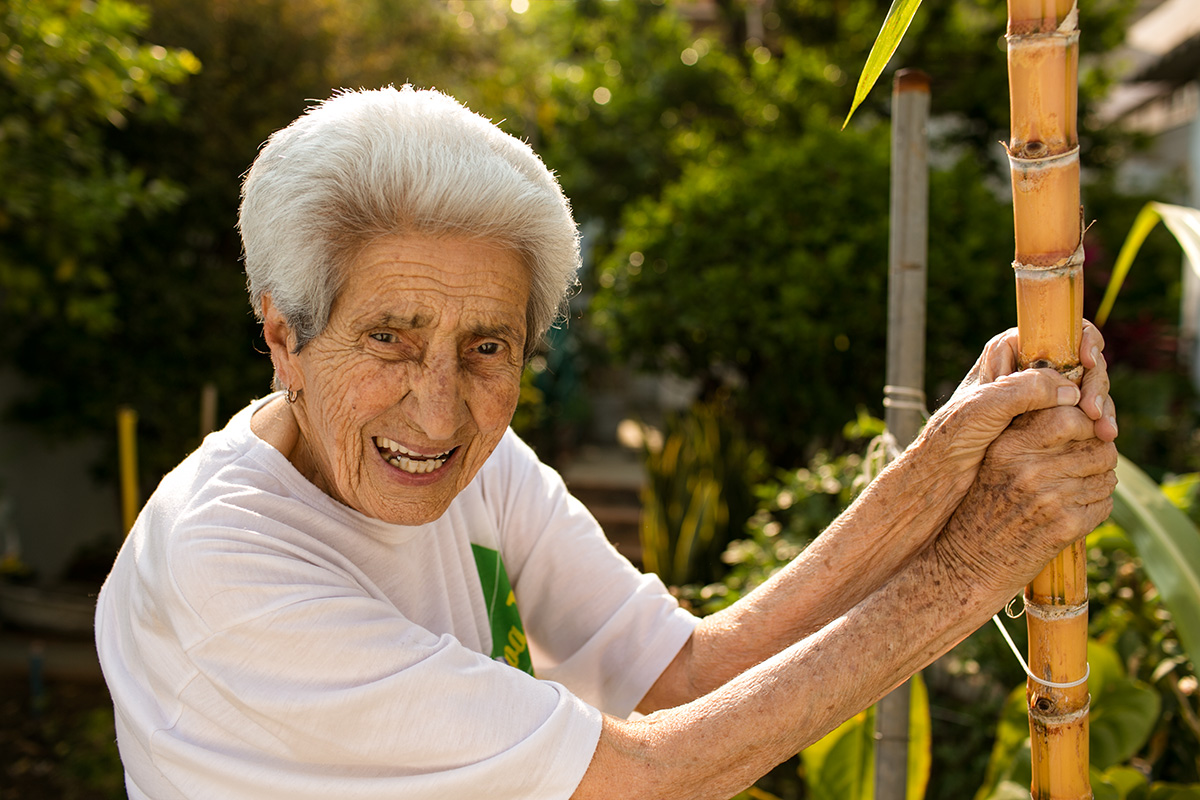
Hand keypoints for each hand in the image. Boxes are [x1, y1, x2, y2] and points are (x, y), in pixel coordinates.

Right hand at [934, 404, 1117, 597]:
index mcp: (1008, 447)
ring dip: (1100, 478)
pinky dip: (1097, 504)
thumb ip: (1027, 434)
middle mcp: (1029, 470)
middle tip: (1086, 460)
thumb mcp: (992, 461)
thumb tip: (1078, 413)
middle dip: (1100, 450)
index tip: (1081, 430)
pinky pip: (1104, 503)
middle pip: (1097, 445)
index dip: (1085, 421)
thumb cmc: (982, 506)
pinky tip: (1074, 509)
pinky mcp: (1066, 527)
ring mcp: (1050, 499)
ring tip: (1077, 486)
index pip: (1068, 416)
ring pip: (1106, 473)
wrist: (968, 562)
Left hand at [950, 321, 1115, 442]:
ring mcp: (1038, 397)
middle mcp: (1026, 369)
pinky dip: (1095, 423)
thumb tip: (1070, 387)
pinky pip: (1081, 414)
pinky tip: (1103, 438)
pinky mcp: (1046, 422)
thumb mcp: (984, 407)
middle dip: (1095, 384)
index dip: (1082, 341)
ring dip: (1100, 406)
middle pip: (1079, 362)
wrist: (942, 474)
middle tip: (1096, 415)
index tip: (1089, 362)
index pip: (1058, 332)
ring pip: (1084, 390)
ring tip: (1106, 433)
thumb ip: (1024, 390)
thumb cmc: (953, 436)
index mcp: (1008, 352)